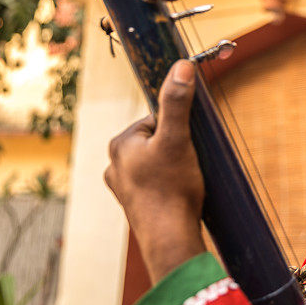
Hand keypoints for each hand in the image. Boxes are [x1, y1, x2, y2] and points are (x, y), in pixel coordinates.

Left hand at [105, 59, 205, 282]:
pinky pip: (155, 184)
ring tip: (185, 182)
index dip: (179, 128)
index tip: (191, 142)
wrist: (169, 238)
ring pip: (157, 163)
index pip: (157, 120)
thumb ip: (177, 102)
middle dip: (177, 148)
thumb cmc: (172, 188)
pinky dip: (169, 186)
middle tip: (190, 165)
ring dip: (174, 167)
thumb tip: (182, 66)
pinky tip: (180, 196)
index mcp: (120, 144)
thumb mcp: (178, 138)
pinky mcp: (134, 205)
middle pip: (157, 141)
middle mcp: (114, 164)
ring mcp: (123, 187)